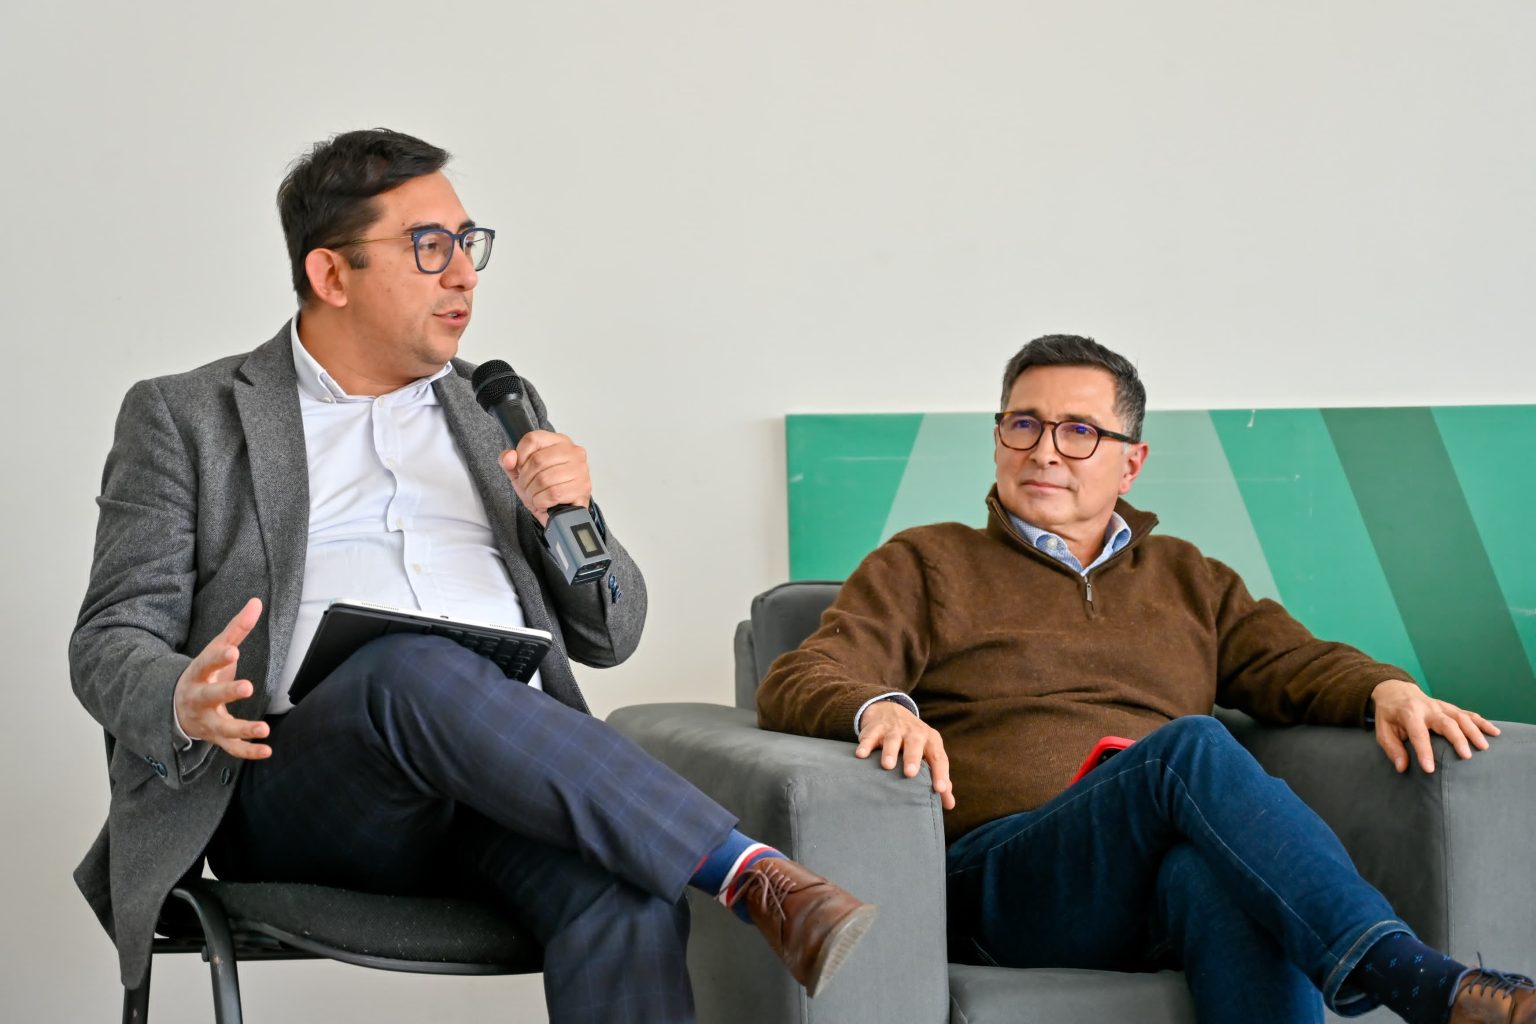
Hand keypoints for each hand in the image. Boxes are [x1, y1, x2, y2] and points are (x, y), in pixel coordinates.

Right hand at [173, 597, 271, 760]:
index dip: (219, 658)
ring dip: (242, 729)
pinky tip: (267, 750)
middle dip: (226, 692)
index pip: (207, 663)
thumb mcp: (216, 649)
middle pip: (210, 696)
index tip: (233, 652)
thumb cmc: (204, 673)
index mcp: (198, 673)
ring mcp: (206, 720)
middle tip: (247, 686)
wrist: (176, 706)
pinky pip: (231, 748)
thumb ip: (237, 629)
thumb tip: (256, 602)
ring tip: (264, 729)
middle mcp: (199, 698)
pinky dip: (248, 752)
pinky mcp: (216, 738)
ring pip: (222, 728)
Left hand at [499, 430, 591, 527]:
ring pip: (544, 479)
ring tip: (535, 496)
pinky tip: (544, 503)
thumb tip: (509, 457)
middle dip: (525, 479)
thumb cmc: (545, 489)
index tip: (521, 468)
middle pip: (537, 460)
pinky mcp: (582, 489)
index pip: (533, 439)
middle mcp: (573, 453)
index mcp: (559, 442)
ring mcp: (580, 471)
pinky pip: (553, 494)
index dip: (520, 456)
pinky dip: (542, 502)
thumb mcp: (522, 473)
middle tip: (527, 487)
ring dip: (533, 493)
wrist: (561, 513)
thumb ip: (509, 462)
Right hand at [854, 701, 954, 809]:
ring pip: (892, 740)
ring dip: (890, 752)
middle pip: (915, 744)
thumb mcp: (929, 754)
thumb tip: (949, 805)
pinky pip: (871, 736)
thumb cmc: (915, 743)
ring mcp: (894, 729)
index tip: (939, 789)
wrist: (891, 712)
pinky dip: (866, 744)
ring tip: (887, 766)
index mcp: (931, 741)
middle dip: (913, 758)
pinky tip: (861, 755)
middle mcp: (914, 733)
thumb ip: (940, 778)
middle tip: (910, 773)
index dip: (941, 773)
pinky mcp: (876, 728)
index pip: (938, 757)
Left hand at [1371, 678, 1498, 773]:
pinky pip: (1468, 714)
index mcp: (1409, 714)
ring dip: (1474, 730)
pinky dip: (1482, 722)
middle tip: (1466, 756)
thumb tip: (1402, 767)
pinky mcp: (1450, 708)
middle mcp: (1428, 709)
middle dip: (1457, 739)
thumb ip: (1392, 749)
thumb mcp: (1382, 731)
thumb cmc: (1389, 716)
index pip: (1418, 733)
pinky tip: (1494, 732)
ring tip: (1484, 746)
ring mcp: (1441, 707)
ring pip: (1460, 717)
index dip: (1424, 751)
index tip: (1429, 769)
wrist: (1396, 692)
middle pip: (1445, 722)